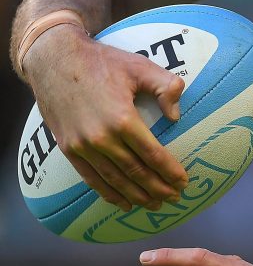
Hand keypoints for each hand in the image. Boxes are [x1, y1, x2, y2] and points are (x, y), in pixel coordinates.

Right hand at [25, 25, 186, 210]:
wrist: (55, 60)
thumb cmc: (102, 61)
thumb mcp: (141, 66)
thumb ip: (166, 87)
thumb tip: (176, 116)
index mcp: (122, 119)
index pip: (152, 154)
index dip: (169, 171)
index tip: (184, 182)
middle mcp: (100, 138)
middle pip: (135, 172)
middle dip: (157, 188)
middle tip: (175, 198)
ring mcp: (82, 146)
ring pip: (114, 180)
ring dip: (136, 196)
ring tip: (155, 205)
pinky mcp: (68, 149)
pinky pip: (91, 178)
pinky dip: (108, 193)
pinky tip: (123, 202)